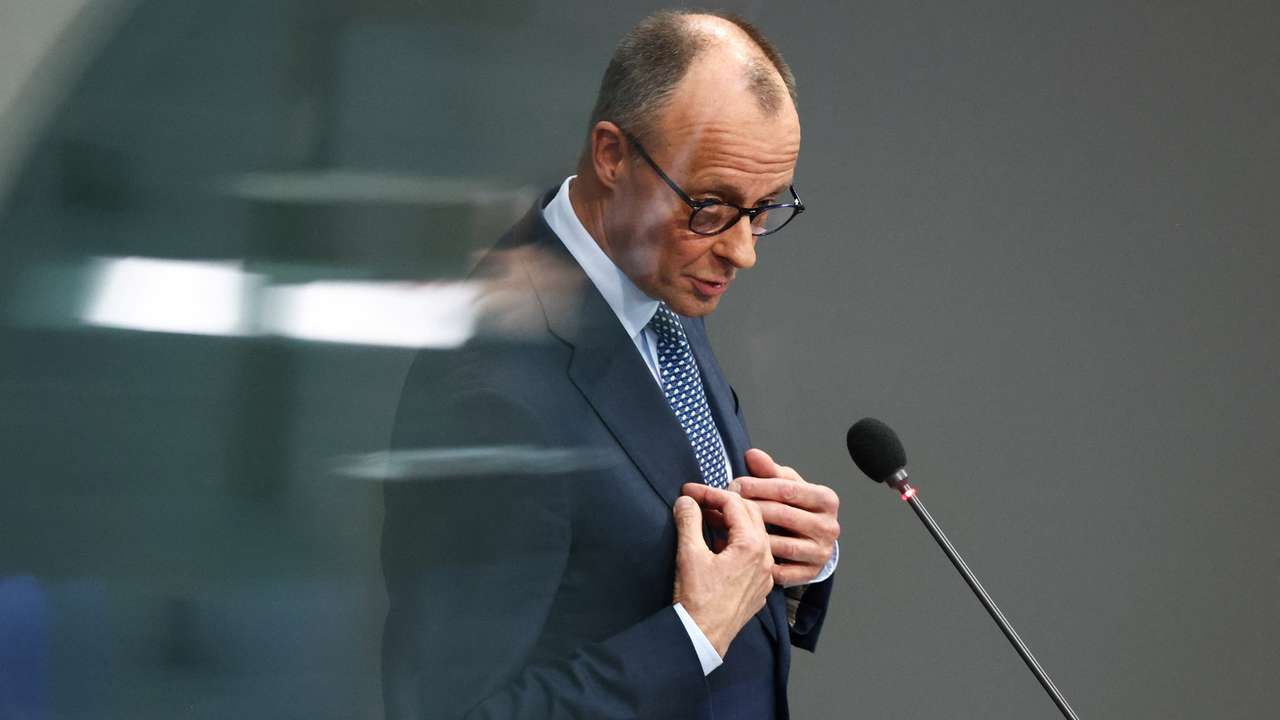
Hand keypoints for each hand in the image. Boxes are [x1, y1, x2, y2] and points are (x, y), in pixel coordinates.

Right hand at [672, 484, 774, 657]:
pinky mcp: (760, 587)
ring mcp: (765, 574)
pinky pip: (755, 554)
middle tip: (700, 500)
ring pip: (754, 533)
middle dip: (724, 502)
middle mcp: (765, 557)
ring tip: (706, 519)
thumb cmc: (697, 599)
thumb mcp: (689, 554)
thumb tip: (686, 501)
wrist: (702, 637)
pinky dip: (737, 541)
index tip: (688, 491)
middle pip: (750, 513)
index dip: (708, 492)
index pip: (733, 503)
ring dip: (732, 522)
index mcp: (751, 545)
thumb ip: (689, 521)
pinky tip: (718, 545)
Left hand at [734, 448, 839, 586]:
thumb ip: (769, 471)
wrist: (813, 539)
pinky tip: (740, 554)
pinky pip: (782, 571)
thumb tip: (752, 455)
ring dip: (749, 538)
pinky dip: (760, 564)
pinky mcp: (811, 573)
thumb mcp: (787, 484)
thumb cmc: (796, 507)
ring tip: (725, 529)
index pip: (787, 490)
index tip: (734, 486)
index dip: (757, 486)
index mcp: (826, 499)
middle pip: (782, 516)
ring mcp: (821, 552)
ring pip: (781, 544)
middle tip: (723, 507)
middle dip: (749, 509)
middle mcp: (829, 526)